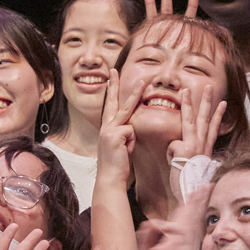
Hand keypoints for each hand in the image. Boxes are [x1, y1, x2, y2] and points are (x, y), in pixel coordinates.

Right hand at [96, 69, 143, 187]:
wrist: (110, 179)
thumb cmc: (117, 165)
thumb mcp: (121, 147)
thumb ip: (124, 134)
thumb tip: (129, 129)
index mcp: (108, 129)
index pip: (111, 106)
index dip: (112, 91)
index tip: (112, 77)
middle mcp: (106, 127)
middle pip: (113, 101)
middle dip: (114, 84)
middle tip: (114, 70)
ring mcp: (108, 130)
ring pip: (126, 111)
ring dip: (135, 96)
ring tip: (143, 81)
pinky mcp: (114, 135)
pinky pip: (131, 132)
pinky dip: (131, 144)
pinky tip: (126, 152)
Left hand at [135, 185, 210, 249]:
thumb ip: (147, 234)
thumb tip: (153, 222)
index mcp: (171, 241)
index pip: (179, 220)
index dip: (185, 207)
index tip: (192, 195)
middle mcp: (180, 240)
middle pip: (189, 215)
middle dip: (196, 200)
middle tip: (204, 186)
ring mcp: (185, 243)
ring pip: (192, 217)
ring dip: (198, 201)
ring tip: (205, 187)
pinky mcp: (187, 246)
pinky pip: (191, 225)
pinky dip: (196, 212)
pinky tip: (200, 199)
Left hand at [167, 86, 226, 200]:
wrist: (190, 196)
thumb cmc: (190, 186)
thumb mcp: (196, 169)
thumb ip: (193, 157)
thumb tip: (184, 149)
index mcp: (205, 150)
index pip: (213, 129)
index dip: (218, 115)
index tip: (223, 103)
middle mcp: (202, 146)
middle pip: (205, 119)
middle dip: (207, 102)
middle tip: (209, 87)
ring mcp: (194, 146)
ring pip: (190, 121)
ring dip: (188, 104)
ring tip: (185, 91)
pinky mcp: (184, 150)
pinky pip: (173, 146)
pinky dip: (171, 153)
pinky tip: (174, 162)